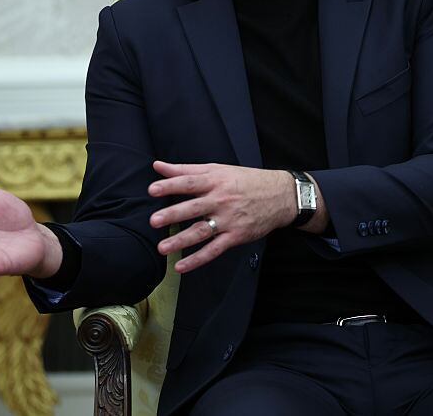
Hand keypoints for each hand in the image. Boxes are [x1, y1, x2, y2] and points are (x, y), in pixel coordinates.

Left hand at [148, 161, 296, 273]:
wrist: (280, 196)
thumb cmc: (245, 180)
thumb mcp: (217, 170)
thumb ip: (185, 170)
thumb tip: (157, 166)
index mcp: (215, 181)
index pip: (189, 183)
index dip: (170, 186)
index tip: (152, 190)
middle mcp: (221, 200)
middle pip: (194, 208)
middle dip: (173, 214)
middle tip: (154, 221)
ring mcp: (229, 220)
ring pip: (202, 231)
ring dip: (181, 241)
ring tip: (162, 248)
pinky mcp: (236, 236)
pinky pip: (214, 250)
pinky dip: (197, 259)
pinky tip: (181, 266)